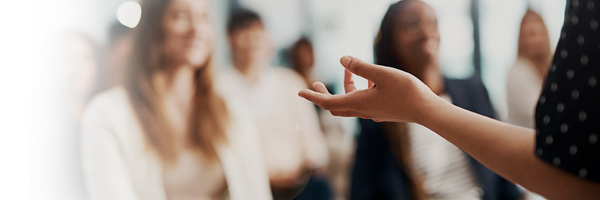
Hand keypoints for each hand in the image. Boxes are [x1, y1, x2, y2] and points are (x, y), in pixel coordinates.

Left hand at [298, 56, 438, 122]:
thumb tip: (342, 59)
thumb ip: (361, 67)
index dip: (312, 96)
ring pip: (351, 103)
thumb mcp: (381, 74)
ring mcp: (372, 113)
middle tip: (316, 83)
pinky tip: (369, 80)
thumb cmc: (405, 91)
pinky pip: (363, 103)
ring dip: (346, 88)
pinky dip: (359, 91)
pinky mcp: (382, 111)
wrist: (426, 110)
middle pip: (336, 105)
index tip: (299, 91)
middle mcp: (362, 111)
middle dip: (324, 95)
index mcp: (358, 103)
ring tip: (349, 70)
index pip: (327, 102)